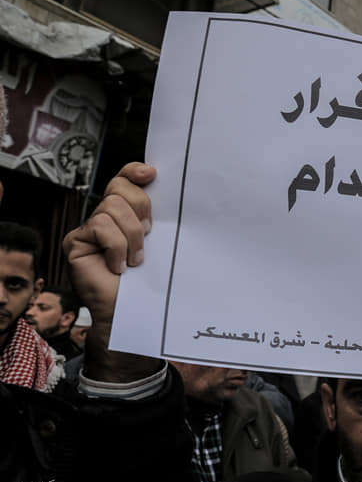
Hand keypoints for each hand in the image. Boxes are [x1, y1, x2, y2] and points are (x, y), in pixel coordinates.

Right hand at [63, 162, 156, 381]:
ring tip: (136, 259)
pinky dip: (116, 246)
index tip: (152, 174)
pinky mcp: (76, 241)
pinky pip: (100, 227)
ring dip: (132, 235)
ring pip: (112, 208)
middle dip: (141, 208)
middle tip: (149, 234)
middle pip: (120, 189)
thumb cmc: (150, 279)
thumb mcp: (160, 241)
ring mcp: (89, 229)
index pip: (125, 180)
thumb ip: (157, 217)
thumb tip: (164, 190)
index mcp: (126, 213)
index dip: (135, 171)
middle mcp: (105, 217)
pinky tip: (119, 266)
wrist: (133, 310)